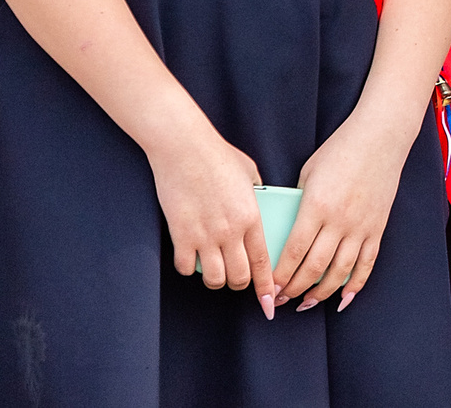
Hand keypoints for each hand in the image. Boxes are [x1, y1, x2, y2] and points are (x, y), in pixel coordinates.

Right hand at [147, 120, 272, 312]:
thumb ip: (257, 194)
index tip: (269, 302)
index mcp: (251, 216)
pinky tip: (191, 258)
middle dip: (240, 285)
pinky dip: (189, 268)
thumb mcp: (250, 173)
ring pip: (214, 278)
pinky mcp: (181, 235)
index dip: (267, 286)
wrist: (184, 147)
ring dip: (216, 279)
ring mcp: (204, 235)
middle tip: (238, 280)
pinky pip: (186, 268)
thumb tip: (260, 205)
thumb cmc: (218, 155)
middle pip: (239, 277)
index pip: (263, 261)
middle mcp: (230, 231)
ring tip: (216, 271)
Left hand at [275, 108, 413, 312]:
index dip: (280, 275)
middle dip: (296, 289)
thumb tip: (288, 230)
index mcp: (317, 205)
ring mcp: (361, 226)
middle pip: (314, 267)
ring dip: (322, 292)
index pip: (294, 251)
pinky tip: (343, 298)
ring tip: (307, 303)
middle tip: (283, 299)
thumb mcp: (309, 173)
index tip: (270, 288)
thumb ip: (299, 203)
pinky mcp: (377, 227)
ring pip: (340, 271)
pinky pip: (367, 263)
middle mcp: (339, 220)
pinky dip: (355, 285)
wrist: (381, 137)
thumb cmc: (341, 150)